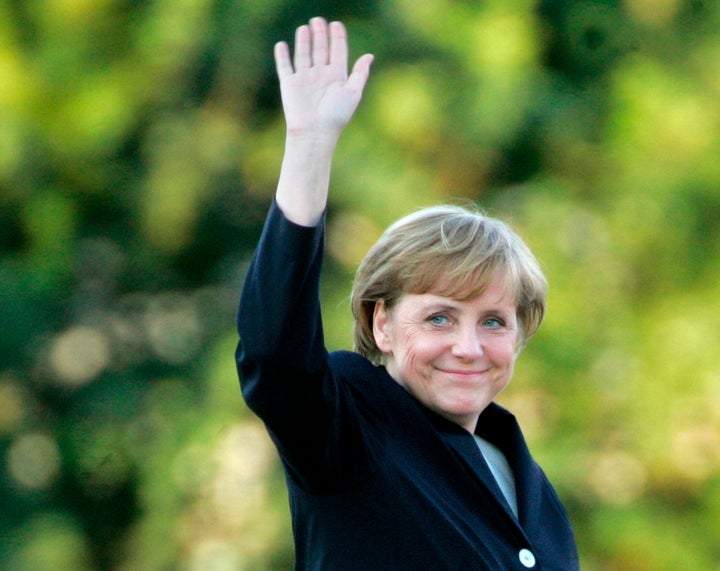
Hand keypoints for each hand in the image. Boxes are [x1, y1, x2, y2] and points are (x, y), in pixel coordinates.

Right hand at [275, 17, 372, 137]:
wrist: (315, 132)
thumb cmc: (336, 116)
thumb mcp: (352, 93)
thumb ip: (360, 74)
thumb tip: (369, 56)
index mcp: (337, 77)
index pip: (338, 52)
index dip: (338, 38)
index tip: (337, 24)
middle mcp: (320, 76)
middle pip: (321, 50)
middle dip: (320, 34)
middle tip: (319, 20)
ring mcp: (304, 79)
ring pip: (303, 54)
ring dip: (304, 41)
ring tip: (305, 28)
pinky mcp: (289, 84)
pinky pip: (285, 67)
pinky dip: (282, 56)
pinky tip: (282, 45)